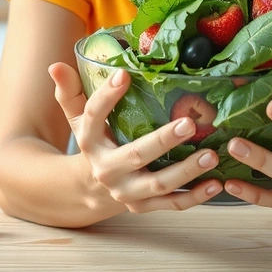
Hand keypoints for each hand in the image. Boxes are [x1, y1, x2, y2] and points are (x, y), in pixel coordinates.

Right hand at [48, 62, 222, 212]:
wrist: (86, 191)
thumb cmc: (93, 142)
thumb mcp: (77, 118)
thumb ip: (70, 92)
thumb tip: (56, 65)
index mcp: (89, 141)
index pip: (93, 117)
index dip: (107, 96)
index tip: (124, 74)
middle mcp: (106, 169)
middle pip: (135, 155)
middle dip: (163, 141)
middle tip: (190, 123)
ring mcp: (126, 192)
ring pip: (158, 185)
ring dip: (186, 171)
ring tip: (211, 154)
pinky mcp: (144, 206)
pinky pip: (172, 205)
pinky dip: (195, 197)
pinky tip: (216, 183)